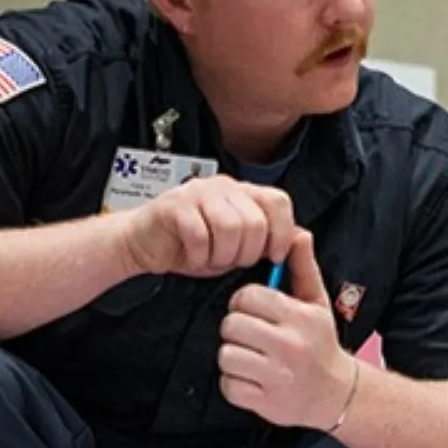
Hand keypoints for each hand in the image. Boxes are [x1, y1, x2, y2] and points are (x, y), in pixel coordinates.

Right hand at [122, 175, 298, 278]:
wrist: (145, 244)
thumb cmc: (193, 245)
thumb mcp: (238, 245)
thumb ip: (266, 238)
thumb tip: (302, 237)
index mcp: (243, 192)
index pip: (278, 202)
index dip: (282, 233)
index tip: (274, 256)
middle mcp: (223, 186)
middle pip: (255, 222)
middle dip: (248, 253)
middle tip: (232, 261)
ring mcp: (198, 192)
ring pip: (230, 228)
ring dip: (223, 255)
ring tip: (213, 259)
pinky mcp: (174, 205)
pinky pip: (200, 235)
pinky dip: (200, 256)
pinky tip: (194, 257)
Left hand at [217, 232, 354, 428]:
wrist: (337, 394)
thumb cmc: (321, 344)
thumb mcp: (317, 303)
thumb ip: (303, 267)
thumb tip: (297, 233)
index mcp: (301, 318)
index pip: (248, 297)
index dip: (245, 303)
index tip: (256, 313)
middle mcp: (291, 346)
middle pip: (232, 325)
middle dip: (237, 330)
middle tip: (253, 337)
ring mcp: (278, 376)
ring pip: (227, 355)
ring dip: (235, 358)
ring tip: (254, 359)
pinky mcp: (266, 401)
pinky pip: (229, 385)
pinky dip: (236, 385)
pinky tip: (254, 380)